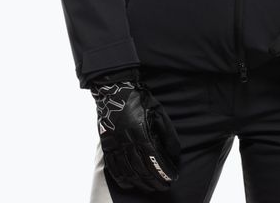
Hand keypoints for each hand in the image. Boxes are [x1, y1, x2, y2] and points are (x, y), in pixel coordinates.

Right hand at [89, 70, 181, 191]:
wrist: (114, 90)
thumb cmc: (138, 100)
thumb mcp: (157, 112)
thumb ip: (165, 133)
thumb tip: (173, 152)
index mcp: (141, 133)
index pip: (154, 159)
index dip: (163, 171)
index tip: (171, 178)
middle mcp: (128, 142)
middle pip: (142, 169)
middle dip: (154, 181)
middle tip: (163, 187)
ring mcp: (115, 145)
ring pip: (128, 171)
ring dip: (140, 183)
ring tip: (149, 188)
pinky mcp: (107, 145)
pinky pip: (113, 167)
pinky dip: (121, 178)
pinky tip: (129, 183)